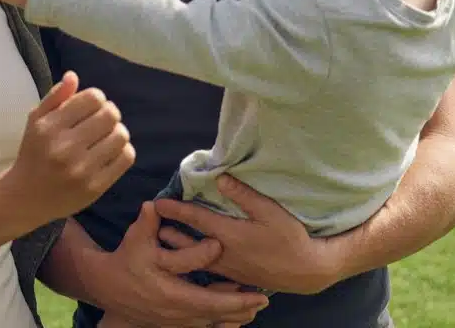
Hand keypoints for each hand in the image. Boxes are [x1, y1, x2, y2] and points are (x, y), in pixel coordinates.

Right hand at [1, 71, 134, 224]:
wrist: (25, 197)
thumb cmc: (33, 153)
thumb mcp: (35, 121)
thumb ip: (55, 97)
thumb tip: (73, 76)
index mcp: (49, 127)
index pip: (93, 98)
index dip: (97, 98)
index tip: (91, 106)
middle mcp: (65, 148)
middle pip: (110, 115)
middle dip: (110, 113)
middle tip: (103, 120)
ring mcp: (81, 170)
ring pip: (121, 136)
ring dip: (118, 131)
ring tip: (107, 136)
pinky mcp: (95, 187)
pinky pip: (125, 158)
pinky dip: (123, 150)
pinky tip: (111, 151)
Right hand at [93, 201, 268, 326]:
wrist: (111, 290)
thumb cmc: (126, 262)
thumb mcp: (134, 241)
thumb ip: (147, 224)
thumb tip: (154, 204)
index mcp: (164, 286)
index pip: (188, 272)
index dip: (204, 259)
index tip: (223, 248)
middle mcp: (173, 307)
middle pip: (209, 307)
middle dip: (237, 303)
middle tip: (261, 298)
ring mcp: (177, 320)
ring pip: (211, 320)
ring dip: (235, 315)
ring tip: (257, 306)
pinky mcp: (178, 324)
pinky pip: (206, 326)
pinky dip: (224, 323)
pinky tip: (242, 317)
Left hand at [154, 175, 344, 294]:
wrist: (305, 272)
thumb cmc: (290, 238)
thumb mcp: (271, 212)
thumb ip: (245, 195)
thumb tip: (220, 179)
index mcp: (230, 234)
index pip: (196, 219)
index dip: (175, 210)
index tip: (157, 203)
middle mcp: (223, 252)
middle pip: (187, 242)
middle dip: (167, 232)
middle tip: (148, 224)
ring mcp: (227, 267)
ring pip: (193, 258)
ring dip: (177, 248)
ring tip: (161, 239)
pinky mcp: (233, 276)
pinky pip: (205, 270)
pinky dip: (191, 262)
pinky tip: (185, 259)